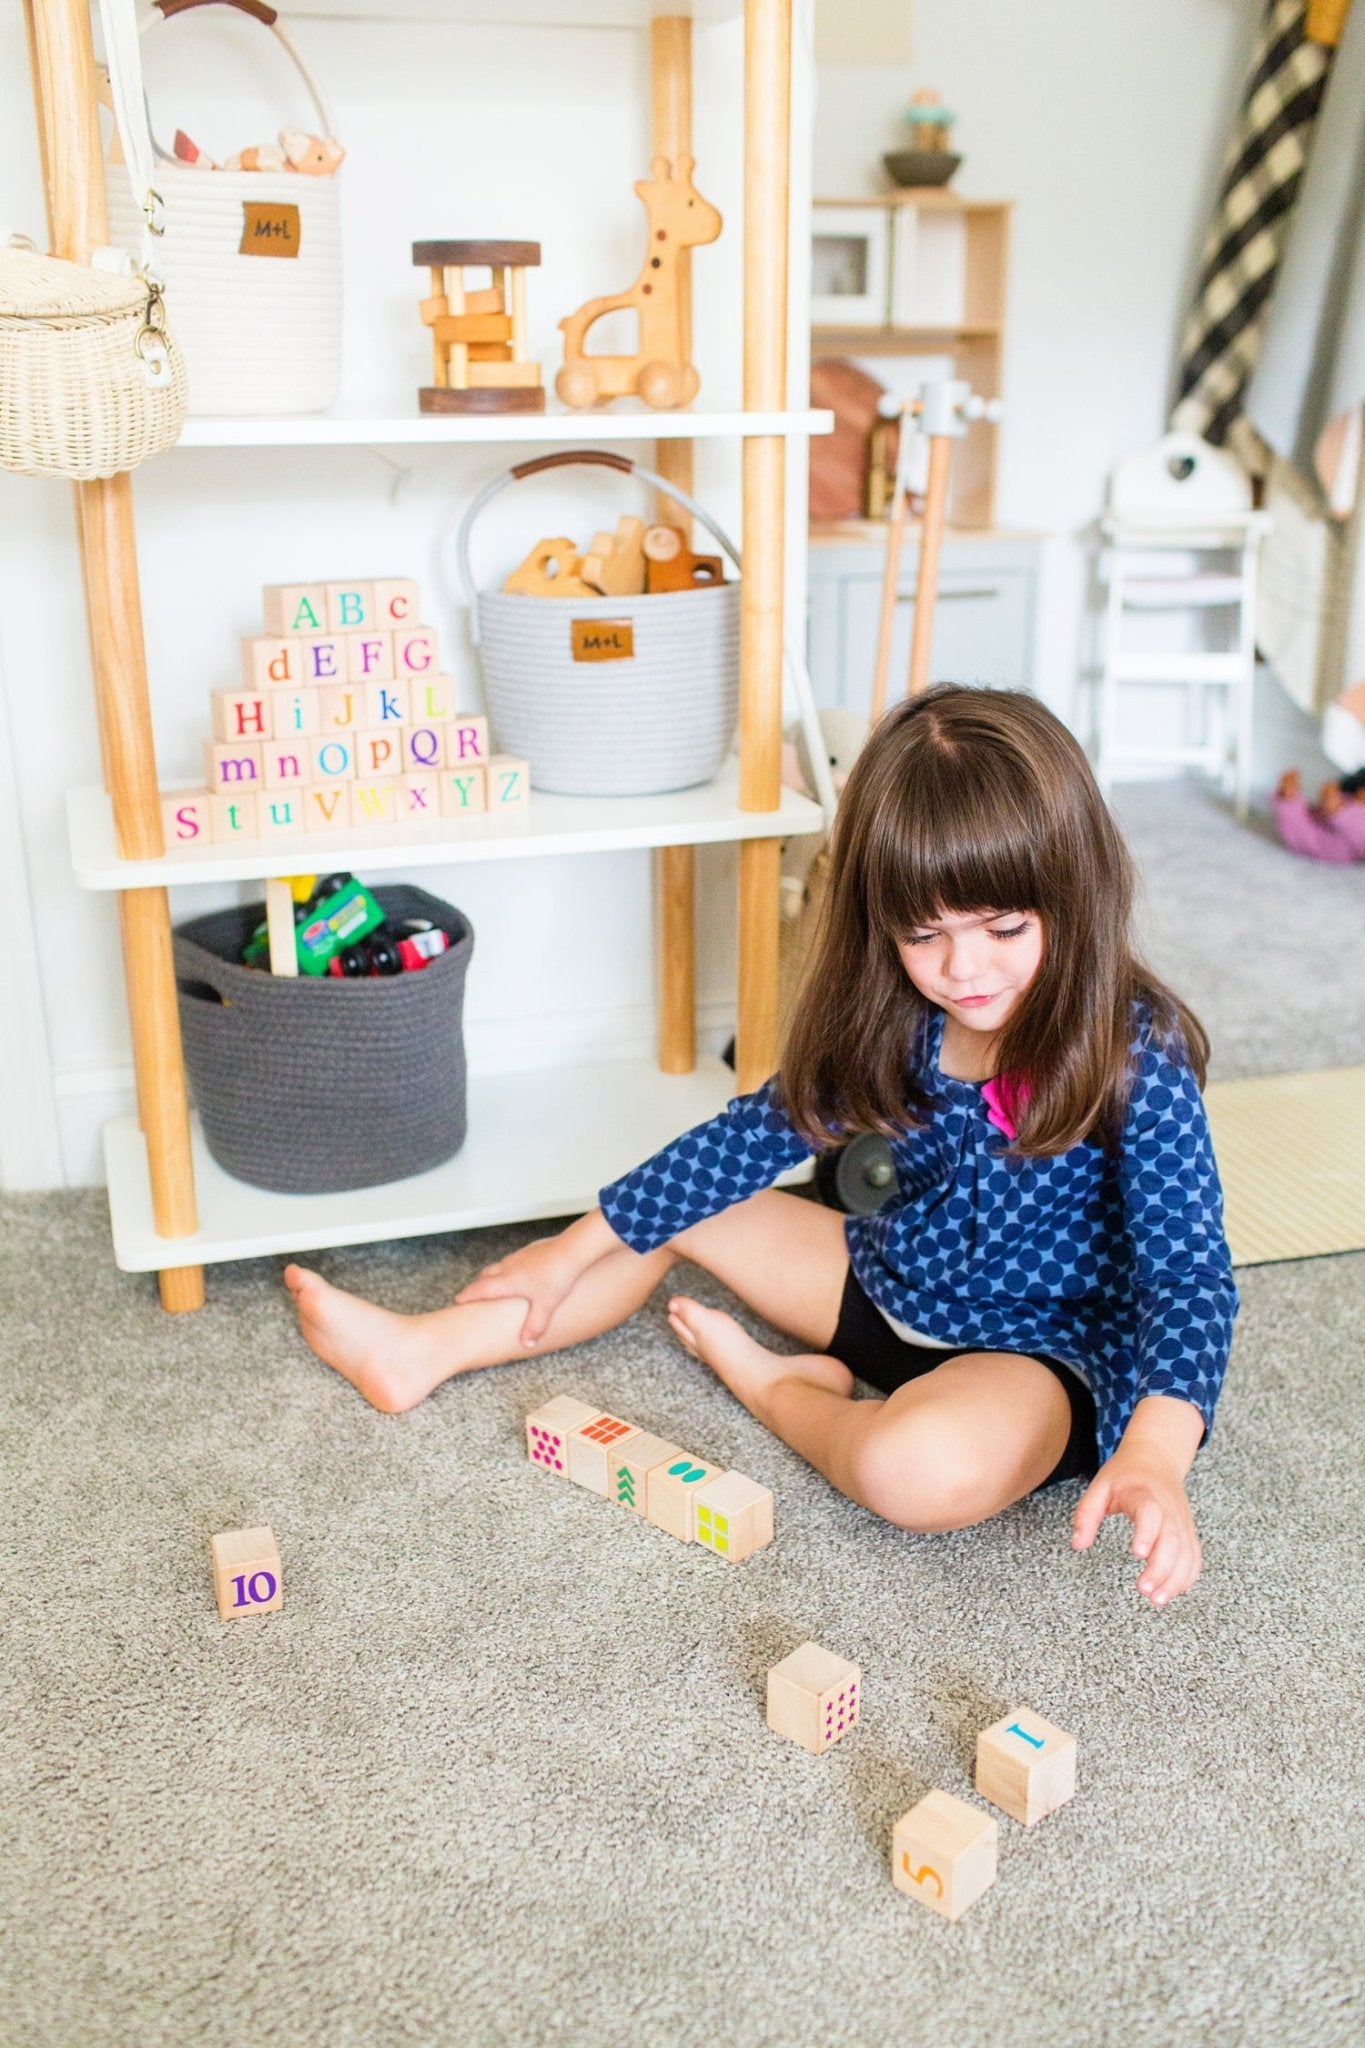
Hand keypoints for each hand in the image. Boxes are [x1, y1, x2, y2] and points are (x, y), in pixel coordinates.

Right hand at [455, 1234, 587, 1347]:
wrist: (572, 1250)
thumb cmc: (557, 1276)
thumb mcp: (545, 1306)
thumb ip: (534, 1326)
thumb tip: (526, 1343)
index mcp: (508, 1281)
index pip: (481, 1289)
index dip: (468, 1295)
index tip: (458, 1300)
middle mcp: (509, 1267)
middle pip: (486, 1275)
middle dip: (478, 1285)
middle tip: (474, 1294)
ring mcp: (519, 1256)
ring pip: (499, 1265)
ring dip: (494, 1275)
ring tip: (496, 1285)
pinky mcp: (530, 1250)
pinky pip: (513, 1259)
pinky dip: (509, 1267)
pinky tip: (521, 1273)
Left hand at [1071, 1451, 1202, 1606]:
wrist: (1156, 1459)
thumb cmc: (1125, 1475)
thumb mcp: (1099, 1486)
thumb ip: (1086, 1515)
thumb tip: (1078, 1545)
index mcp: (1144, 1494)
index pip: (1150, 1513)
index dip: (1147, 1533)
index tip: (1137, 1554)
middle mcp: (1168, 1509)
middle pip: (1172, 1540)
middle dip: (1161, 1569)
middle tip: (1145, 1591)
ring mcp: (1181, 1521)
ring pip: (1187, 1553)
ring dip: (1175, 1579)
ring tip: (1157, 1599)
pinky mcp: (1188, 1532)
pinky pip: (1194, 1556)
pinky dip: (1187, 1576)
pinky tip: (1173, 1591)